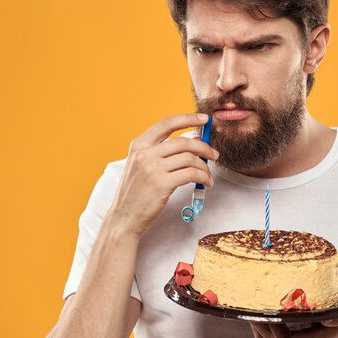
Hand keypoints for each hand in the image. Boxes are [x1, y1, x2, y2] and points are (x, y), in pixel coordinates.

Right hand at [108, 113, 217, 237]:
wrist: (123, 218)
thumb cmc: (135, 194)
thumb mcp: (140, 166)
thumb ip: (159, 152)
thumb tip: (190, 142)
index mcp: (138, 145)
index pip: (166, 123)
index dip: (188, 118)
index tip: (204, 119)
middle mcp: (144, 154)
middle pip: (183, 142)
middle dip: (204, 147)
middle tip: (214, 155)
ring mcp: (152, 169)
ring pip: (190, 158)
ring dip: (204, 167)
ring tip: (208, 176)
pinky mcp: (162, 184)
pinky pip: (192, 174)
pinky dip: (203, 177)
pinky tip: (205, 183)